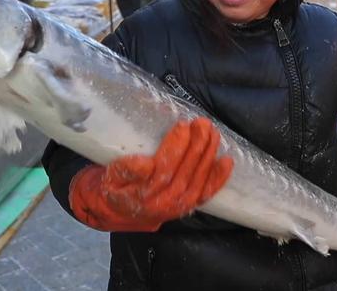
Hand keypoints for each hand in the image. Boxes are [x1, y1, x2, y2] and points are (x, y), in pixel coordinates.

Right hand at [68, 117, 233, 231]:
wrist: (118, 212)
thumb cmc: (114, 187)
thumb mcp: (110, 176)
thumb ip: (125, 169)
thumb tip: (146, 163)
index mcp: (143, 195)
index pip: (163, 169)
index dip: (175, 147)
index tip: (182, 125)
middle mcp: (164, 203)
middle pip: (184, 173)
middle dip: (196, 146)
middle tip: (202, 123)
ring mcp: (178, 207)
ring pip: (198, 180)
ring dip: (208, 155)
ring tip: (212, 132)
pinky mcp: (187, 206)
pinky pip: (206, 193)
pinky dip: (218, 178)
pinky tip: (227, 161)